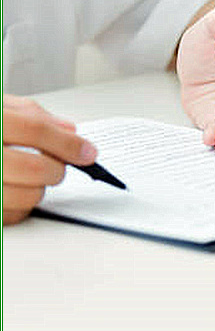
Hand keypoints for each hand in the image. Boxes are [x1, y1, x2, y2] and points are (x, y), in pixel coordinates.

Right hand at [3, 95, 96, 224]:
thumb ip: (31, 114)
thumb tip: (70, 130)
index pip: (34, 129)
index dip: (68, 142)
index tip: (88, 152)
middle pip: (34, 168)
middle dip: (57, 168)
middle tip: (58, 164)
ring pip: (26, 196)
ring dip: (40, 189)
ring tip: (31, 177)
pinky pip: (11, 216)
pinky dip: (23, 207)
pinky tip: (15, 191)